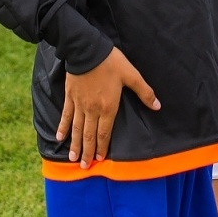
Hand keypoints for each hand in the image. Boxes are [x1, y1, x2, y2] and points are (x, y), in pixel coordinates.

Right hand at [56, 47, 159, 166]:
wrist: (86, 49)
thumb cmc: (111, 62)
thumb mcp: (131, 75)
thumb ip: (144, 92)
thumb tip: (157, 106)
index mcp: (108, 107)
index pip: (104, 133)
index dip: (102, 147)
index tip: (99, 159)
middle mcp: (92, 109)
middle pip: (89, 135)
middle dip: (87, 152)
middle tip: (84, 166)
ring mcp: (79, 104)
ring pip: (77, 129)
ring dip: (75, 145)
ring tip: (73, 159)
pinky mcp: (70, 96)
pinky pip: (66, 115)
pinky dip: (62, 127)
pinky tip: (59, 138)